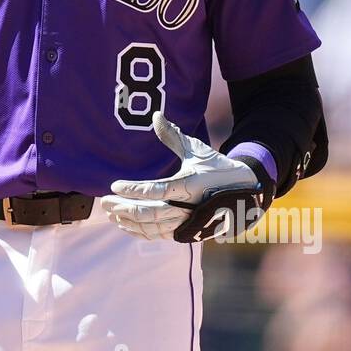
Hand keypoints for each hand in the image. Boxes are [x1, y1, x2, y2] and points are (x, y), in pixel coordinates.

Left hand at [101, 111, 270, 241]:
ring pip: (151, 227)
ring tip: (111, 214)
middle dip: (123, 208)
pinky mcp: (186, 233)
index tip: (114, 185)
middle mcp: (188, 208)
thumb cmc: (218, 169)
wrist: (246, 195)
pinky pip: (158, 236)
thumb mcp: (198, 151)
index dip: (133, 190)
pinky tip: (125, 225)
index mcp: (190, 185)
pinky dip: (139, 232)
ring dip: (128, 222)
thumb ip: (173, 136)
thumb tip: (156, 115)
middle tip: (104, 202)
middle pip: (148, 213)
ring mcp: (187, 223)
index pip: (155, 191)